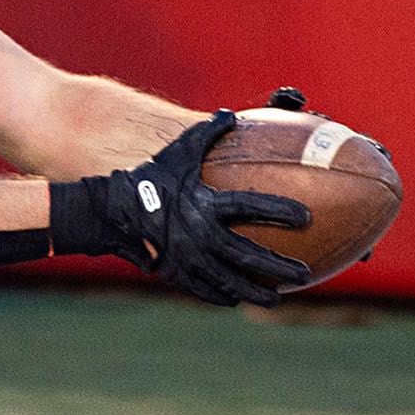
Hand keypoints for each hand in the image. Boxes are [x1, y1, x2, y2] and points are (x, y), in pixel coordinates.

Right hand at [48, 111, 313, 306]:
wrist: (107, 211)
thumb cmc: (148, 176)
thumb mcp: (177, 152)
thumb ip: (207, 133)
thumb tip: (232, 114)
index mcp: (203, 202)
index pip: (250, 206)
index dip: (279, 210)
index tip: (306, 216)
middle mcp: (198, 234)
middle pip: (247, 255)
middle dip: (278, 267)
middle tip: (304, 274)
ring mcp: (186, 257)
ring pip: (228, 280)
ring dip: (254, 292)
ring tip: (276, 299)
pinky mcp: (173, 272)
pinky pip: (202, 288)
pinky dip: (221, 295)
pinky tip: (236, 299)